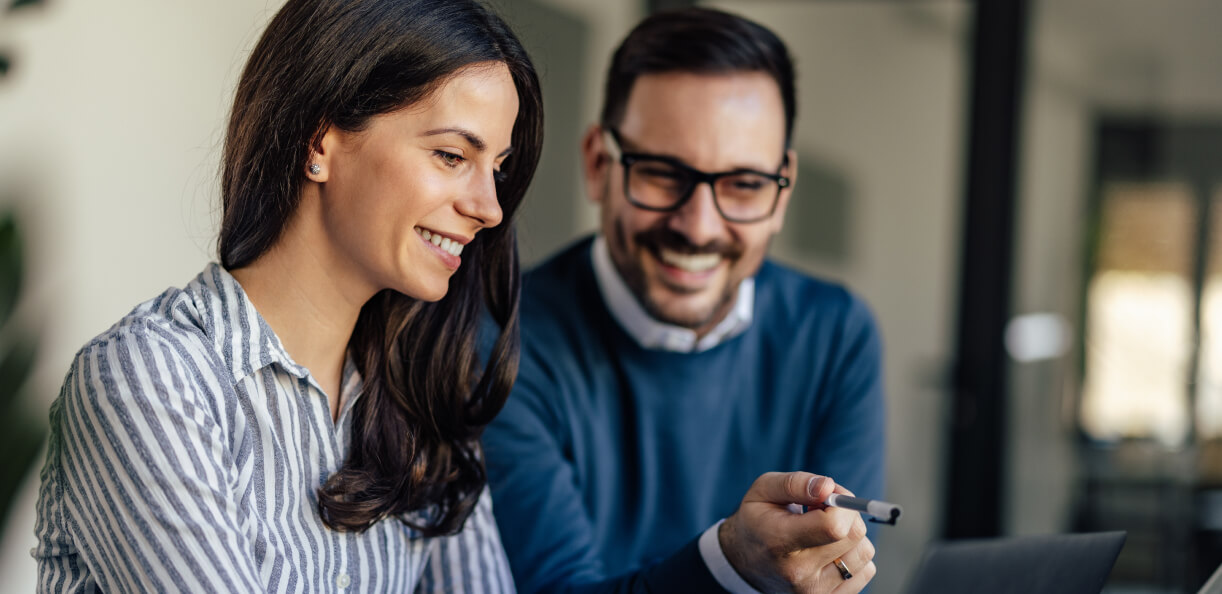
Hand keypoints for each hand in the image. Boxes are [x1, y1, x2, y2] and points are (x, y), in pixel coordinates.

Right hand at [719, 472, 875, 592]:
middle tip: (822, 511)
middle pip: (853, 536)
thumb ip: (795, 483)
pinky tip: (830, 550)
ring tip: (824, 532)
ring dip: (851, 535)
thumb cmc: (758, 520)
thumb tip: (828, 486)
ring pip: (864, 553)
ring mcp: (815, 591)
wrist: (744, 562)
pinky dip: (854, 555)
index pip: (833, 526)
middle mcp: (798, 572)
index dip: (841, 504)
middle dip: (846, 514)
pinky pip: (866, 571)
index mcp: (779, 541)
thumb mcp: (763, 490)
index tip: (828, 497)